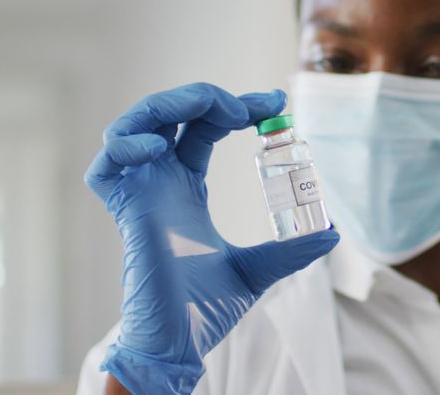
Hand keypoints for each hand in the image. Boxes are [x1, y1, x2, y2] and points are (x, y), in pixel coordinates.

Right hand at [84, 83, 338, 394]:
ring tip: (217, 112)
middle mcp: (161, 182)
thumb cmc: (206, 309)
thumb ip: (291, 250)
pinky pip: (106, 167)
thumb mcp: (259, 269)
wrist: (181, 343)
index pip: (207, 127)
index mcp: (187, 186)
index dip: (237, 106)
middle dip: (208, 96)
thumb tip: (333, 235)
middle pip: (171, 114)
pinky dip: (126, 145)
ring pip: (135, 125)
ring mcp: (141, 193)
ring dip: (171, 104)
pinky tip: (160, 148)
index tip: (276, 102)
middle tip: (252, 108)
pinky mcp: (125, 212)